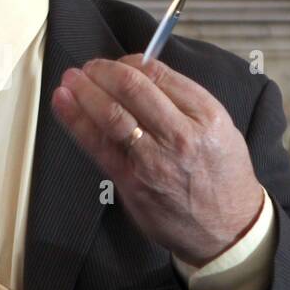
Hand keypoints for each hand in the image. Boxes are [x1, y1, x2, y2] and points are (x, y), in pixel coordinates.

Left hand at [50, 54, 262, 266]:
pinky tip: (63, 104)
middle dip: (102, 71)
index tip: (118, 62)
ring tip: (70, 80)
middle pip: (131, 89)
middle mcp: (180, 135)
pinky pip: (97, 145)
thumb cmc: (221, 175)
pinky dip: (76, 120)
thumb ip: (184, 100)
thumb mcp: (220, 127)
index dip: (129, 62)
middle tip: (88, 67)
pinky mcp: (131, 181)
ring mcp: (153, 160)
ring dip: (84, 91)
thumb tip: (142, 72)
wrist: (226, 228)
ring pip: (110, 114)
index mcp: (206, 115)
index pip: (158, 74)